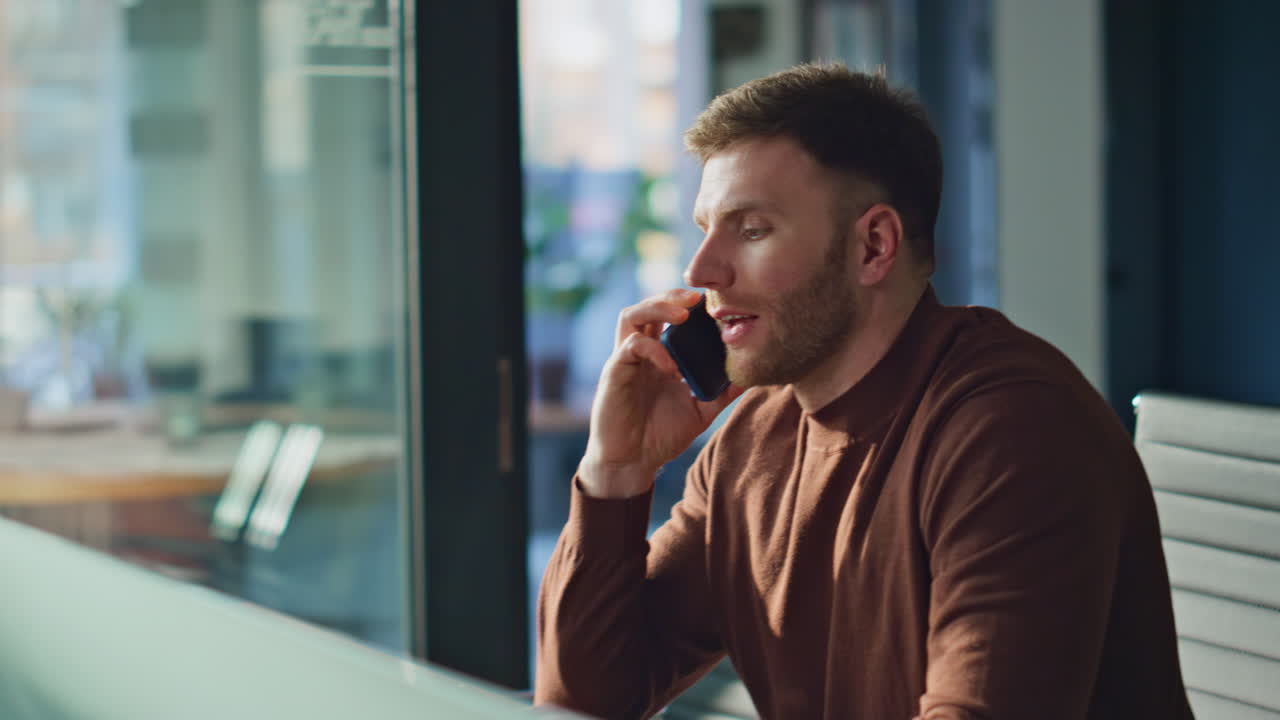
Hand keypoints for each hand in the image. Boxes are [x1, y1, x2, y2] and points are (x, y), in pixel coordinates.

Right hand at [578, 288, 743, 498]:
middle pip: (649, 305)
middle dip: (673, 295)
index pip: (669, 315)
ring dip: (657, 307)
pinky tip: (673, 368)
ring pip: (632, 315)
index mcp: (659, 355)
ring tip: (683, 315)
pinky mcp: (615, 373)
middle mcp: (640, 352)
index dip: (688, 303)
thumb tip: (754, 374)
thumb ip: (722, 390)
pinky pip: (631, 347)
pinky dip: (654, 350)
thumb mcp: (701, 409)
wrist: (633, 463)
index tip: (713, 301)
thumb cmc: (662, 435)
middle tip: (698, 297)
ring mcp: (625, 360)